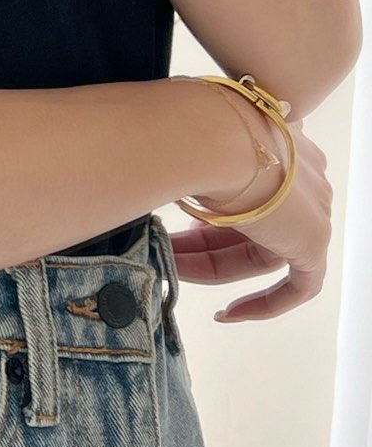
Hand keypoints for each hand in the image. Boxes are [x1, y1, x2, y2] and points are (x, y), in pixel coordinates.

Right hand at [174, 107, 332, 321]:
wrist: (208, 135)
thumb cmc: (186, 132)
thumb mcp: (178, 149)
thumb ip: (175, 163)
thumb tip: (132, 164)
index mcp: (277, 142)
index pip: (248, 192)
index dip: (210, 217)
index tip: (180, 228)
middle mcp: (302, 174)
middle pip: (251, 226)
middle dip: (202, 246)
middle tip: (162, 253)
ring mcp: (312, 207)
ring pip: (264, 254)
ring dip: (213, 268)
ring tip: (172, 272)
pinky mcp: (314, 240)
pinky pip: (299, 285)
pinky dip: (265, 303)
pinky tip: (228, 314)